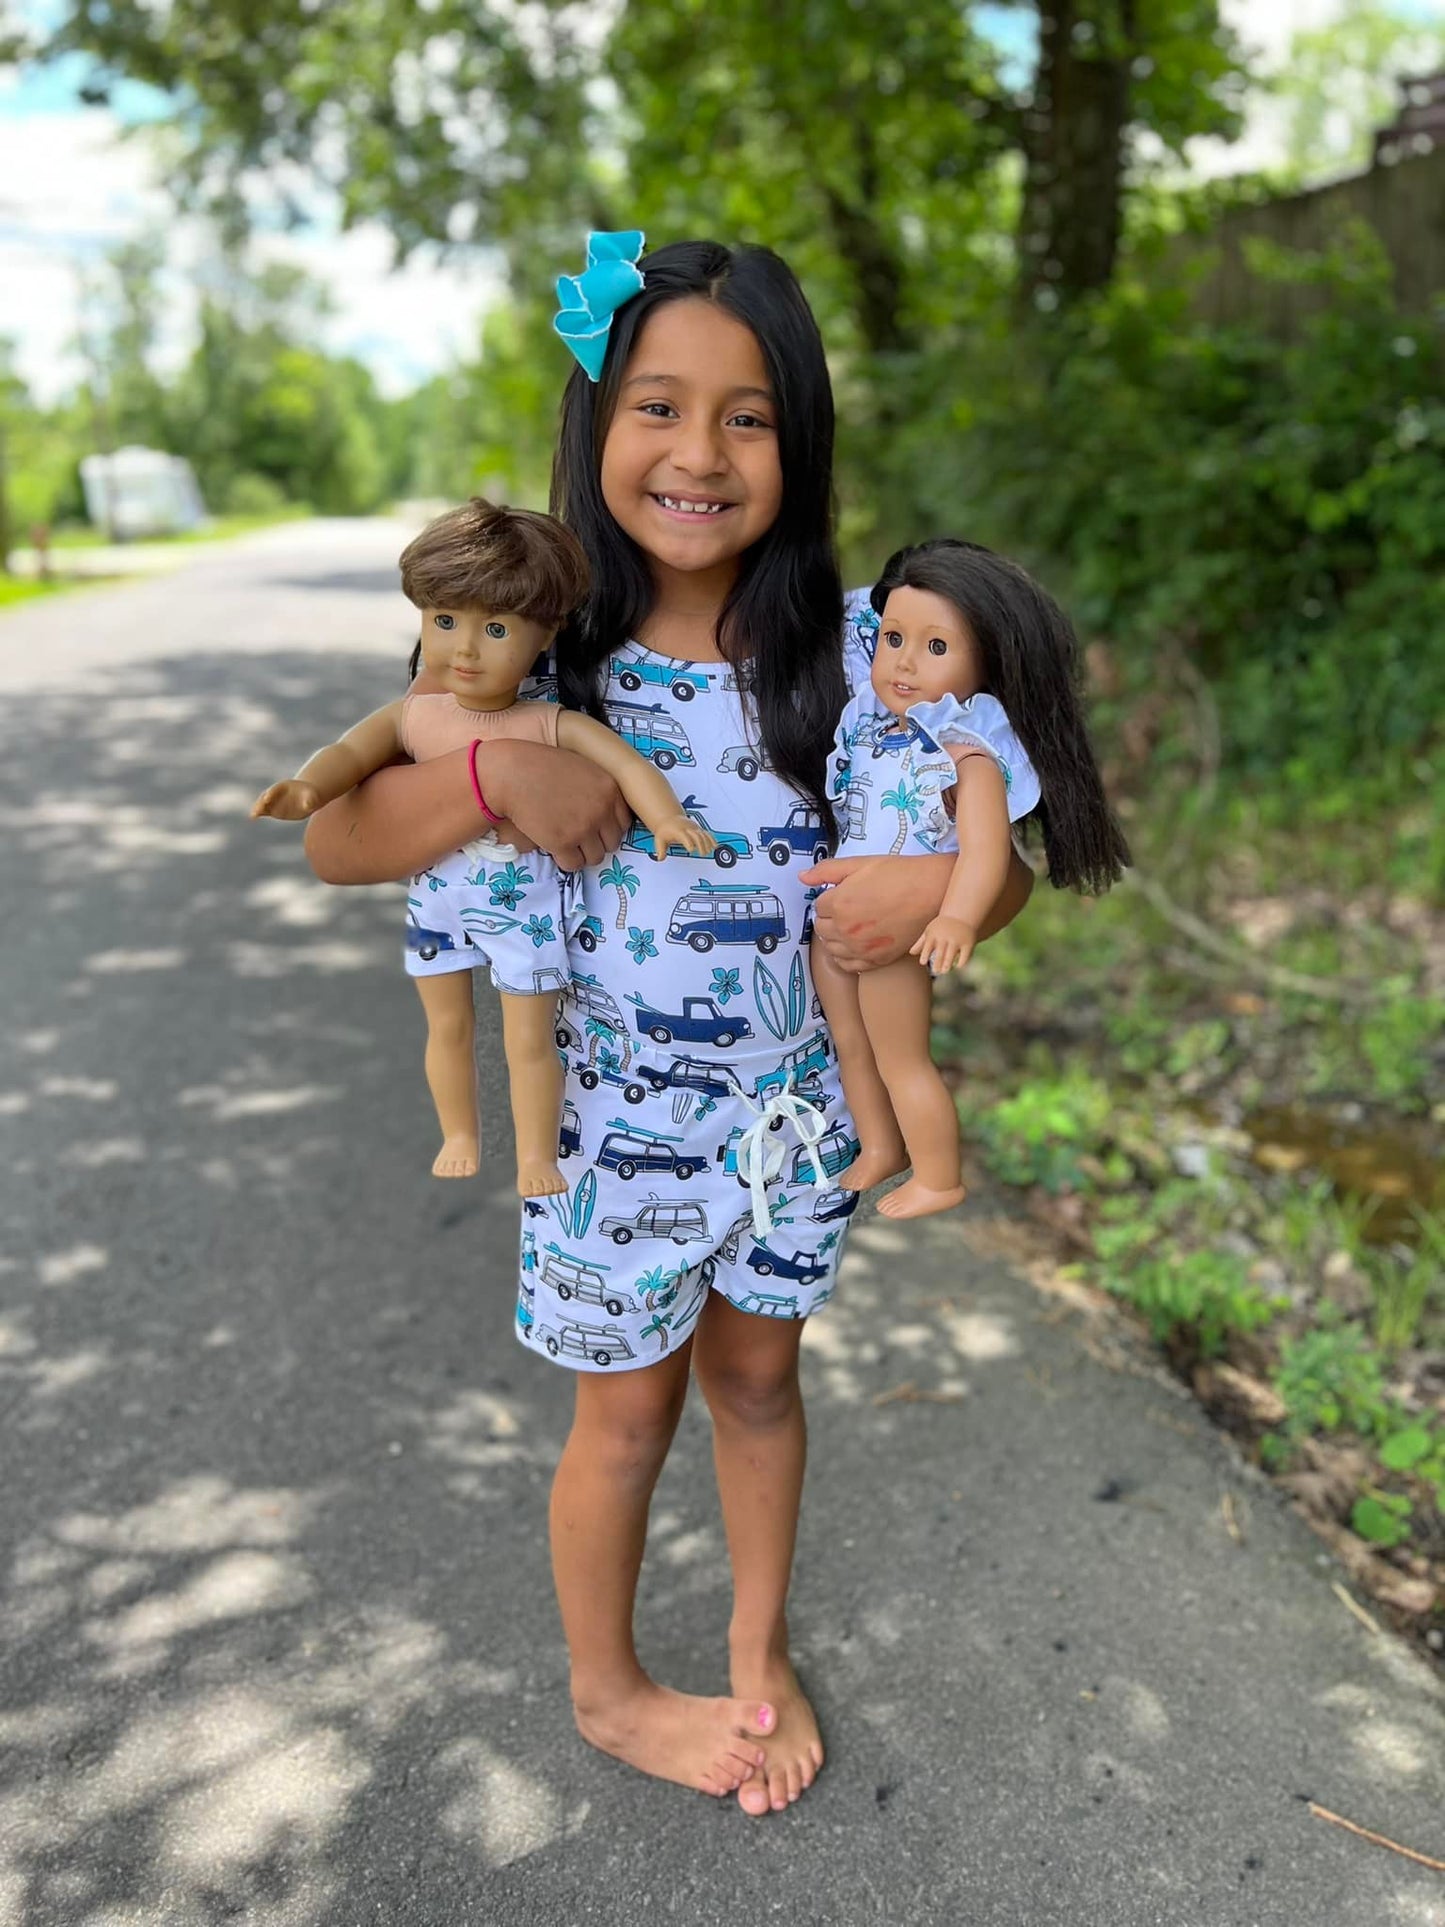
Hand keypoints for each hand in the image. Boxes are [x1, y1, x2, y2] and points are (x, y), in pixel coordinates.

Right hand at [251, 779, 322, 820]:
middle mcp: (276, 792)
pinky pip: (264, 810)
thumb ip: (310, 801)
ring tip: (254, 815)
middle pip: (266, 795)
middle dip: (261, 802)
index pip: (276, 788)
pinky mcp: (273, 809)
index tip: (267, 798)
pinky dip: (259, 813)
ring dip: (258, 808)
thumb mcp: (312, 797)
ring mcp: (274, 801)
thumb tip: (308, 805)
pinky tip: (254, 817)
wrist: (307, 798)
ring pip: (263, 803)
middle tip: (258, 809)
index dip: (271, 793)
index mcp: (285, 786)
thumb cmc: (311, 796)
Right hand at [484, 739, 631, 871]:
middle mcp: (602, 810)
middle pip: (612, 843)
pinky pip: (574, 864)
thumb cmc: (541, 766)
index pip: (624, 822)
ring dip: (582, 853)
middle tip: (578, 836)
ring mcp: (583, 828)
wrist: (511, 774)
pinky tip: (556, 848)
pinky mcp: (563, 843)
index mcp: (610, 789)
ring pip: (595, 857)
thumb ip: (598, 789)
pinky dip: (566, 860)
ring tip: (566, 843)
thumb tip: (606, 813)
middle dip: (596, 842)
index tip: (595, 827)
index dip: (608, 827)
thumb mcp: (581, 768)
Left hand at [648, 815, 715, 859]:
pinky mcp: (698, 829)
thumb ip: (660, 850)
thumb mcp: (659, 840)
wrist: (669, 819)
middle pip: (696, 835)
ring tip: (709, 851)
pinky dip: (711, 839)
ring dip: (707, 843)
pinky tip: (715, 846)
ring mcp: (694, 828)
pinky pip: (706, 833)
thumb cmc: (665, 830)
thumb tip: (660, 858)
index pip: (685, 837)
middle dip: (701, 844)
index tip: (691, 850)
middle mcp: (688, 828)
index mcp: (678, 831)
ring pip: (703, 834)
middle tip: (702, 853)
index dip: (689, 842)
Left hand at [800, 854, 954, 973]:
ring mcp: (861, 948)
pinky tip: (854, 945)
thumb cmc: (897, 875)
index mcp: (838, 904)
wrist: (930, 892)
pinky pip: (849, 966)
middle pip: (822, 929)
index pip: (817, 907)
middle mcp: (846, 929)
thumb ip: (827, 870)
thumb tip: (802, 877)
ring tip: (850, 926)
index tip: (840, 895)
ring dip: (836, 938)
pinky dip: (846, 957)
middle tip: (846, 909)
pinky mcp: (876, 960)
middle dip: (829, 918)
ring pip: (832, 948)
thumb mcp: (859, 864)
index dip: (828, 899)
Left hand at [911, 915, 976, 974]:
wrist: (961, 914)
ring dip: (947, 964)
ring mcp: (957, 940)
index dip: (925, 954)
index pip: (927, 946)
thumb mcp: (931, 931)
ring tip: (944, 971)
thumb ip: (921, 943)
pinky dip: (961, 962)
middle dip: (937, 963)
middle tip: (936, 971)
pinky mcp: (968, 943)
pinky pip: (964, 956)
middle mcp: (945, 937)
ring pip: (951, 955)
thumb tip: (911, 953)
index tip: (923, 962)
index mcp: (934, 935)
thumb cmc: (942, 926)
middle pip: (940, 953)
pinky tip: (958, 966)